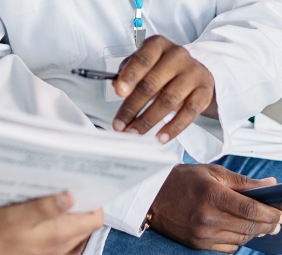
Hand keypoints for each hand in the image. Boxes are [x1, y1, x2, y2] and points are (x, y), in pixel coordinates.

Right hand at [0, 191, 102, 254]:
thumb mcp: (19, 215)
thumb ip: (45, 207)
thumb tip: (70, 196)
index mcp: (59, 235)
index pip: (93, 219)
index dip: (95, 200)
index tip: (87, 183)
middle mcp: (60, 245)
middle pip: (85, 223)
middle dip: (83, 203)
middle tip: (72, 182)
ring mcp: (52, 250)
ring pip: (73, 228)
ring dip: (70, 211)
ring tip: (59, 190)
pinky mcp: (41, 250)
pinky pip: (59, 234)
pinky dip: (58, 219)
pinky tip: (45, 207)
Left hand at [112, 35, 214, 142]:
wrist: (195, 70)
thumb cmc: (164, 66)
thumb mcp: (145, 62)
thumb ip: (128, 70)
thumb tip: (116, 85)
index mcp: (158, 45)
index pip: (142, 60)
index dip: (129, 77)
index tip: (119, 92)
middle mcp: (177, 55)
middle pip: (152, 84)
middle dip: (133, 107)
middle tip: (121, 123)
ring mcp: (193, 73)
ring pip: (168, 101)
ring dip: (148, 120)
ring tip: (135, 132)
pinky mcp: (204, 92)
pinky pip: (189, 113)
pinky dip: (173, 128)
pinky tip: (161, 137)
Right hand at [149, 163, 281, 251]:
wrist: (151, 196)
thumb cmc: (181, 179)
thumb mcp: (211, 172)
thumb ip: (242, 181)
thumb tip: (269, 186)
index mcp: (212, 194)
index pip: (250, 209)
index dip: (271, 213)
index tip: (281, 213)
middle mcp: (208, 217)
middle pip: (249, 227)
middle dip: (268, 224)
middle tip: (277, 220)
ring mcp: (203, 234)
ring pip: (242, 238)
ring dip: (255, 232)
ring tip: (260, 223)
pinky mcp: (199, 245)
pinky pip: (229, 247)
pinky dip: (239, 239)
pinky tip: (239, 229)